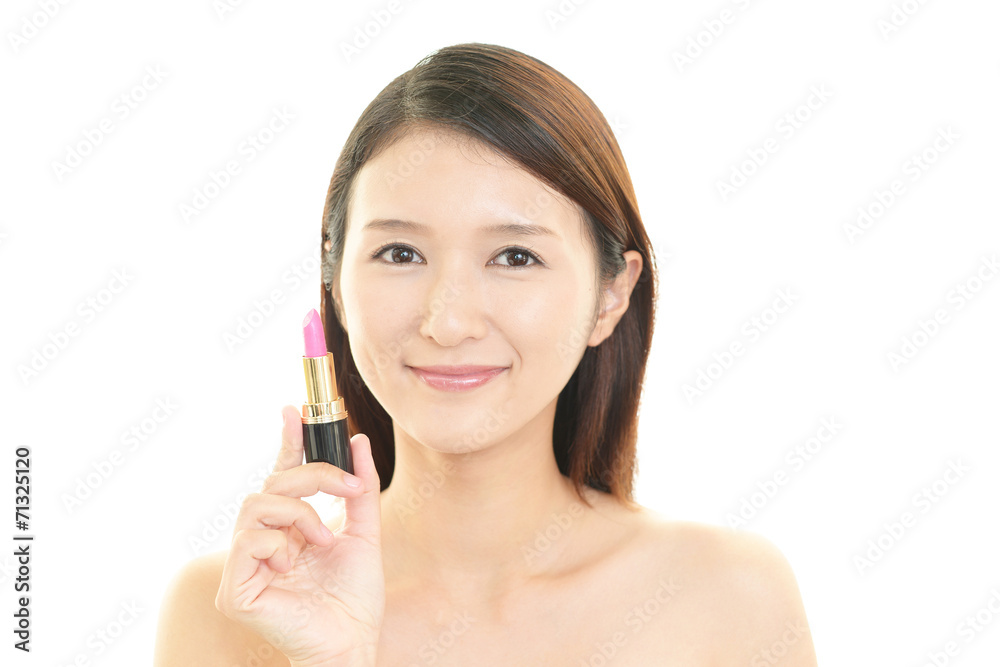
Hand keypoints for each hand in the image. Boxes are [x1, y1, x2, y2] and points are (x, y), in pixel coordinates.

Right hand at [215, 405, 384, 665]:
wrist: (353, 642)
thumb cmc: (354, 598)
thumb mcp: (364, 533)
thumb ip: (359, 490)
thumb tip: (358, 441)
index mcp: (289, 529)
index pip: (282, 477)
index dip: (287, 442)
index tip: (294, 410)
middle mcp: (262, 543)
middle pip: (271, 483)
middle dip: (313, 476)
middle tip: (348, 489)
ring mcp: (244, 567)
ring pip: (256, 505)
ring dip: (300, 514)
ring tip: (325, 541)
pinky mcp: (235, 590)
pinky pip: (247, 542)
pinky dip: (279, 544)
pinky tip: (297, 562)